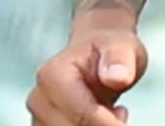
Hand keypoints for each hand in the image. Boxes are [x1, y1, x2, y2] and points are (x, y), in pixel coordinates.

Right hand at [27, 20, 146, 125]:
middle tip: (121, 112)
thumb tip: (117, 78)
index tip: (126, 124)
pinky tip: (104, 118)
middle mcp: (39, 99)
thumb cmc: (108, 49)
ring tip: (113, 110)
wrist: (95, 53)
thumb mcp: (122, 46)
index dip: (109, 125)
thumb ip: (120, 60)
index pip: (82, 115)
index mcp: (53, 76)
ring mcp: (39, 116)